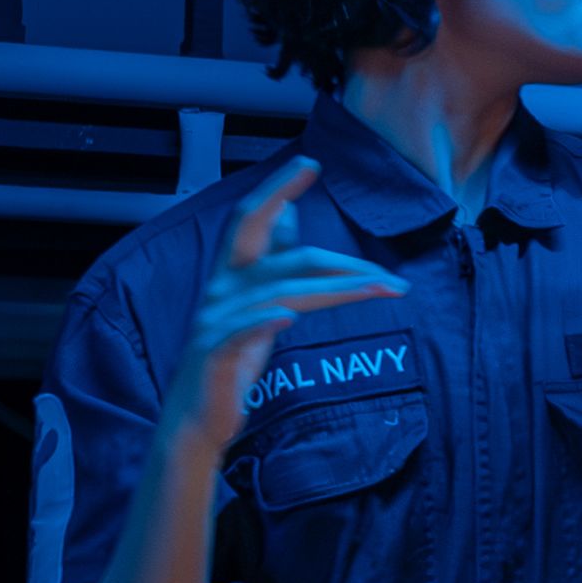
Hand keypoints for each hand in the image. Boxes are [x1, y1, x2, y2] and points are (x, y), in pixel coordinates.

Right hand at [162, 160, 407, 459]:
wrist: (199, 420)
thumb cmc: (232, 361)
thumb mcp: (256, 305)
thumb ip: (271, 263)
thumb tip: (288, 215)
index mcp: (230, 275)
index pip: (251, 219)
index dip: (277, 188)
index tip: (311, 162)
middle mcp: (220, 290)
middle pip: (275, 253)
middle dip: (331, 254)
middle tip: (382, 269)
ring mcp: (216, 322)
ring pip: (282, 293)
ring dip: (338, 290)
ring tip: (381, 291)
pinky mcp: (216, 355)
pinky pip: (242, 331)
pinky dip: (265, 320)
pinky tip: (289, 315)